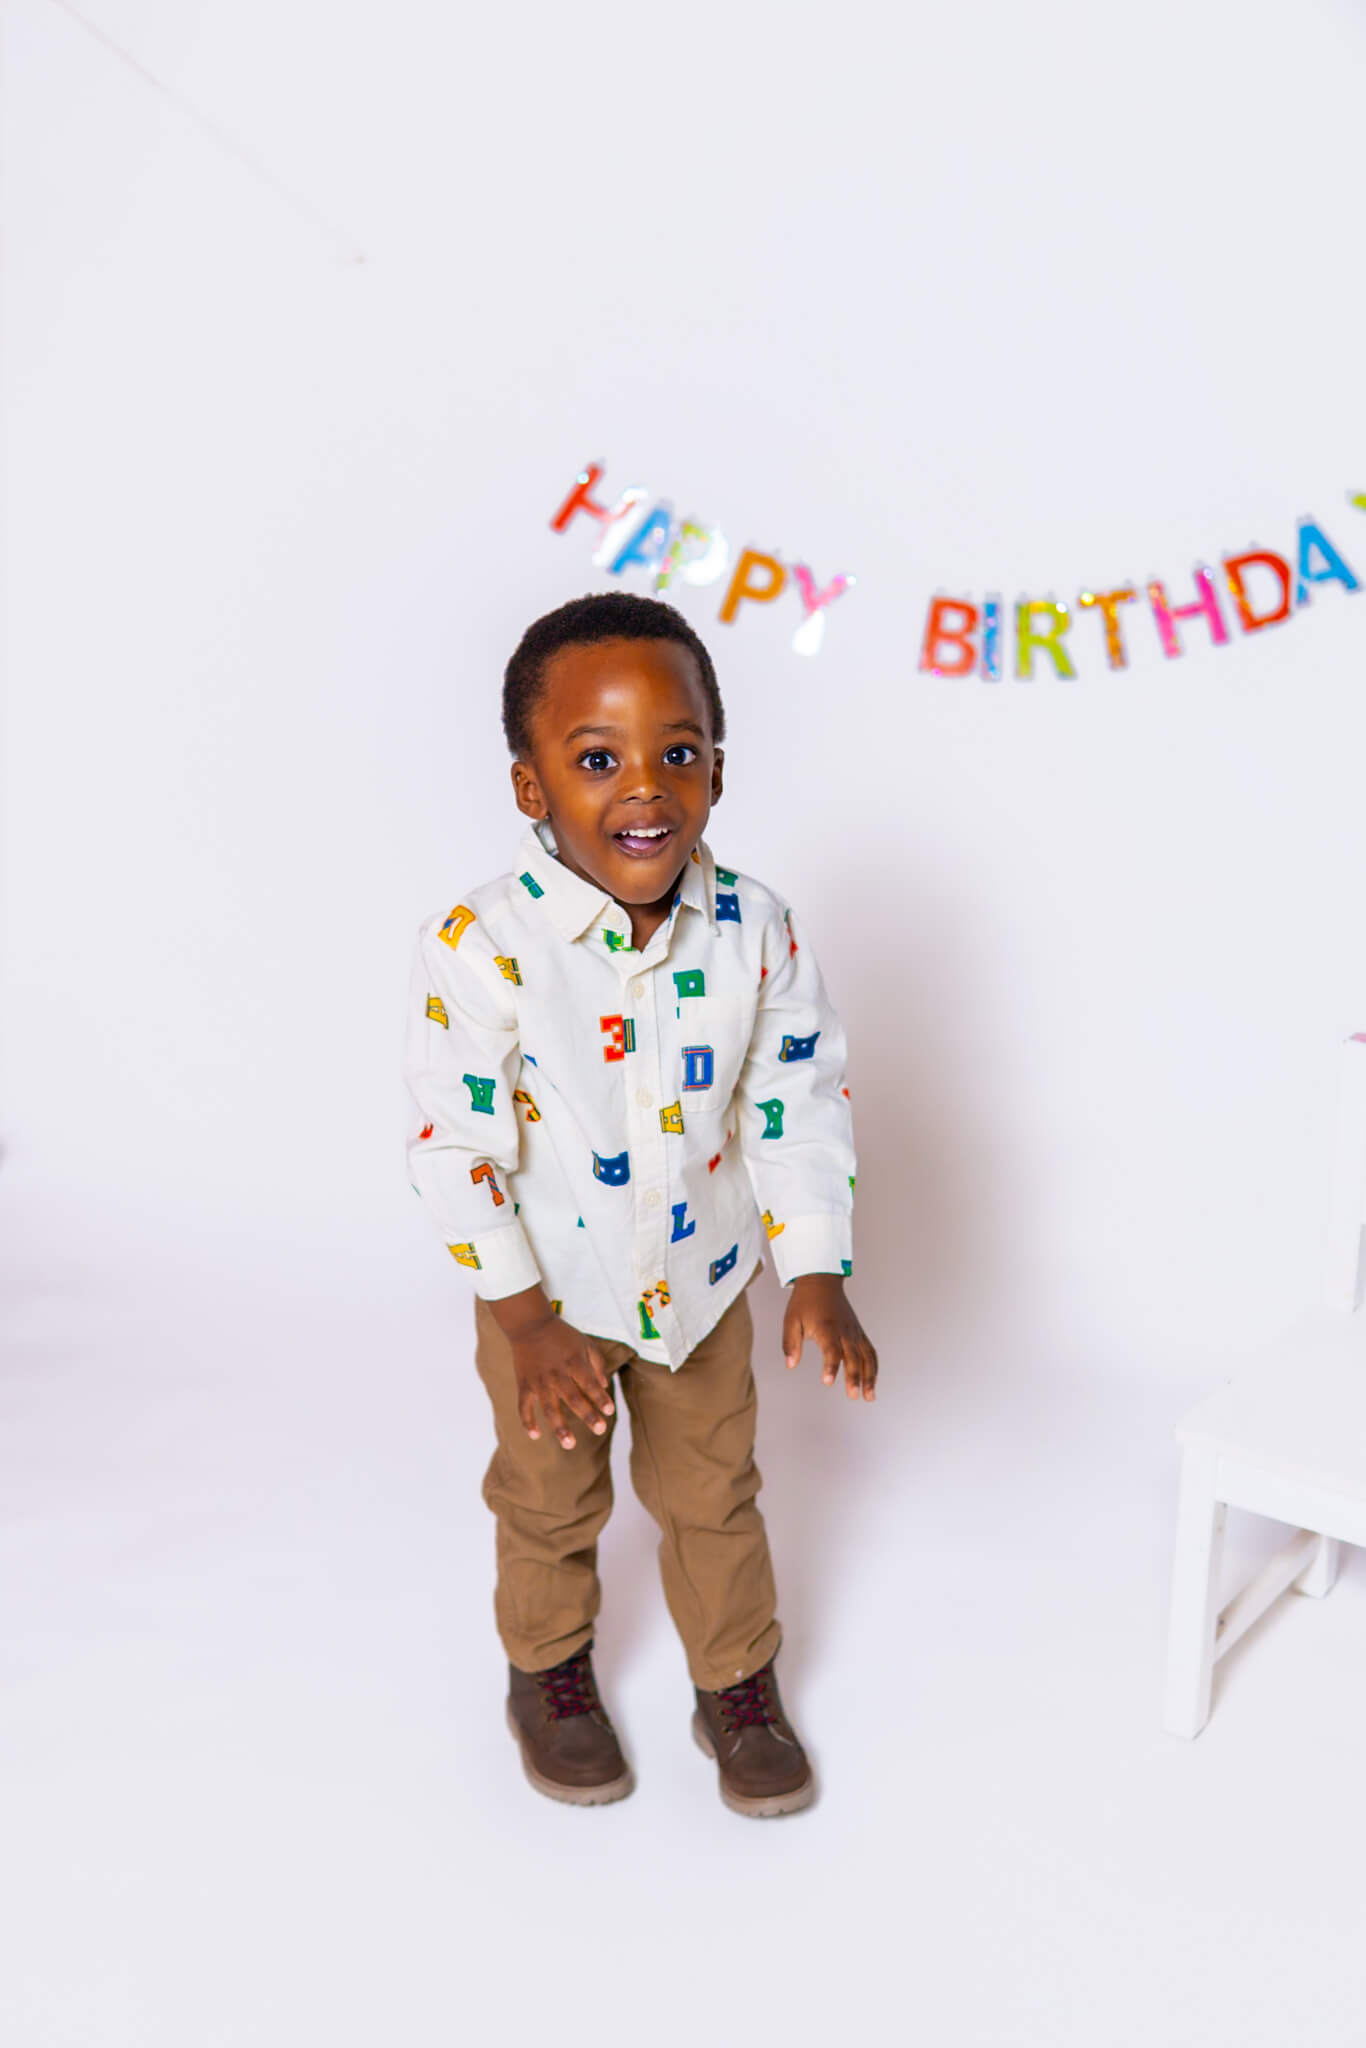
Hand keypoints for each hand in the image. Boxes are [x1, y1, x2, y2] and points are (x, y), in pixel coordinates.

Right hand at [509, 1312, 615, 1448]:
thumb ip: (597, 1364)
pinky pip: (524, 1407)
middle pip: (573, 1399)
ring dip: (559, 1427)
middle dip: (587, 1415)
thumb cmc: (561, 1335)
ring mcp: (539, 1382)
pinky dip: (528, 1422)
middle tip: (599, 1429)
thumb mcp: (584, 1343)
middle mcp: (557, 1374)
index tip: (609, 1411)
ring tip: (569, 1444)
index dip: (600, 1398)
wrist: (529, 1325)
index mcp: (574, 1363)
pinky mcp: (524, 1385)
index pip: (590, 1384)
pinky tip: (536, 1436)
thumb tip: (604, 1387)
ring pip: (549, 1409)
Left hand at [783, 1274, 877, 1402]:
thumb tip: (790, 1364)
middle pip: (853, 1356)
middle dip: (854, 1377)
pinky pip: (870, 1351)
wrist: (821, 1281)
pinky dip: (873, 1367)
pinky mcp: (858, 1332)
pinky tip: (872, 1382)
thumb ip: (791, 1344)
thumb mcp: (791, 1320)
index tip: (828, 1382)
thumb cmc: (805, 1301)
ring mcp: (854, 1331)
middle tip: (853, 1395)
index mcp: (827, 1327)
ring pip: (866, 1356)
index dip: (831, 1366)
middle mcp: (844, 1330)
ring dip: (870, 1376)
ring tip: (869, 1396)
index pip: (831, 1350)